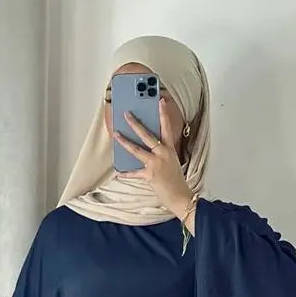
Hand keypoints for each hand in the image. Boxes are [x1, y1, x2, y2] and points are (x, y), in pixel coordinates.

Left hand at [112, 98, 193, 219]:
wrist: (180, 196)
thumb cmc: (176, 180)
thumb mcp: (172, 162)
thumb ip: (162, 153)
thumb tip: (147, 147)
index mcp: (169, 149)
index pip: (166, 128)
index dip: (163, 114)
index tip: (160, 101)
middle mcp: (162, 154)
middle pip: (147, 135)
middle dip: (135, 124)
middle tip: (126, 114)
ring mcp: (155, 164)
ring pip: (137, 150)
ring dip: (124, 142)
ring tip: (116, 134)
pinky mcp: (149, 175)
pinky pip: (134, 173)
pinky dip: (126, 173)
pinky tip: (118, 172)